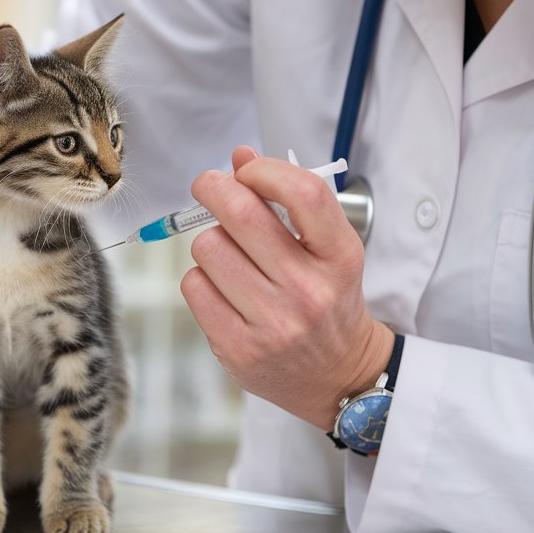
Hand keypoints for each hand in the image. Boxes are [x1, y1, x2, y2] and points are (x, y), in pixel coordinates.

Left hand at [180, 147, 392, 429]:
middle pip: (241, 214)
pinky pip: (194, 286)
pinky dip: (201, 278)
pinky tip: (223, 288)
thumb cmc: (328, 300)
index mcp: (339, 257)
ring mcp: (273, 324)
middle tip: (209, 186)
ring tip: (231, 256)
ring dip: (210, 241)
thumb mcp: (327, 248)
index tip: (246, 171)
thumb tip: (240, 156)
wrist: (339, 376)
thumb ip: (288, 199)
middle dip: (213, 188)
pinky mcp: (238, 349)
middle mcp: (309, 291)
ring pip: (208, 247)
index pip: (303, 193)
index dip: (264, 171)